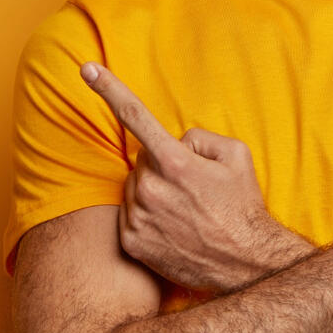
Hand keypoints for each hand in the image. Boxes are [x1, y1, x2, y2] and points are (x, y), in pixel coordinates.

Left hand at [79, 60, 310, 292]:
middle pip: (142, 159)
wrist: (246, 263)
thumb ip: (199, 137)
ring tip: (186, 210)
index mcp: (175, 161)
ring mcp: (138, 217)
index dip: (110, 88)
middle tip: (193, 187)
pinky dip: (147, 215)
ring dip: (154, 190)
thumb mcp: (236, 155)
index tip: (87, 69)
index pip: (136, 116)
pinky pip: (130, 213)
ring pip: (135, 186)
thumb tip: (175, 142)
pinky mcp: (132, 242)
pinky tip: (173, 227)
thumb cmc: (242, 206)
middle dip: (162, 164)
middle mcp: (151, 188)